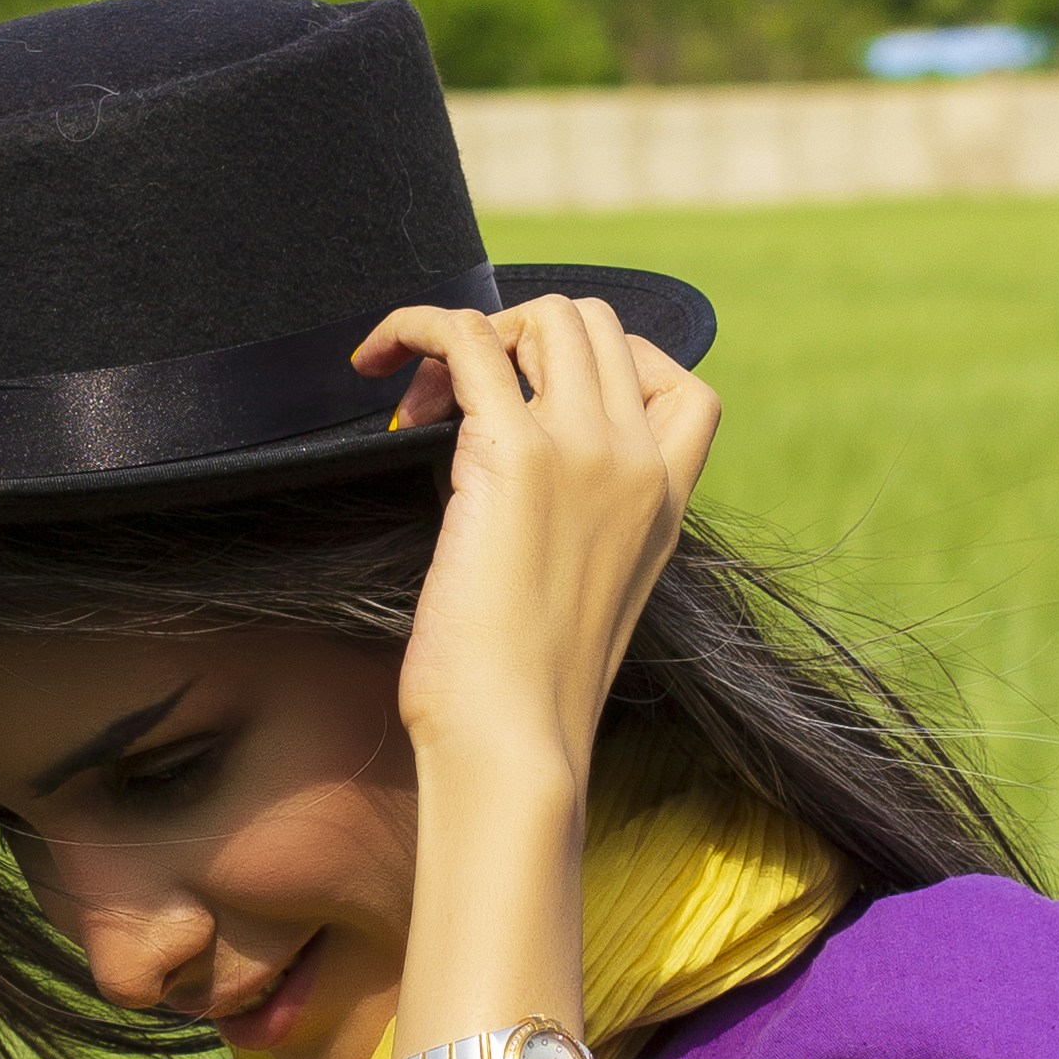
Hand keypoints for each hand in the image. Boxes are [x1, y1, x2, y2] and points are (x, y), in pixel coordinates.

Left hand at [350, 292, 719, 795]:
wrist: (515, 742)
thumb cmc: (528, 690)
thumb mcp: (587, 593)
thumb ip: (579, 522)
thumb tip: (505, 468)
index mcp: (668, 500)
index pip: (682, 381)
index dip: (607, 364)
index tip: (538, 400)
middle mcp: (637, 462)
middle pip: (594, 327)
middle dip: (517, 341)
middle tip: (449, 405)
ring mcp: (584, 451)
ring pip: (541, 317)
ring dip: (468, 337)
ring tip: (415, 405)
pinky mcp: (513, 456)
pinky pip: (467, 337)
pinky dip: (415, 326)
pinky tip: (377, 358)